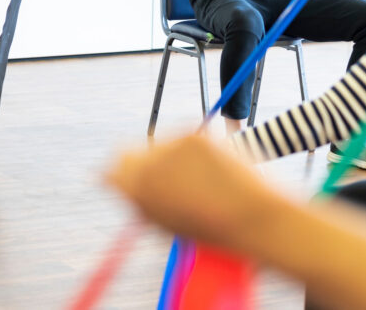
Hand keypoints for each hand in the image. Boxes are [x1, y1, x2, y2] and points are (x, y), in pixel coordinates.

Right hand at [106, 133, 274, 246]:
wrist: (253, 217)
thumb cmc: (214, 231)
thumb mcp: (168, 225)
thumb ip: (144, 205)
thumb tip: (131, 189)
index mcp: (136, 195)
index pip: (112, 172)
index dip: (123, 175)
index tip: (134, 178)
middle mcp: (145, 168)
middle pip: (127, 150)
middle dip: (143, 160)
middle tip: (167, 173)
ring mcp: (168, 148)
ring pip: (160, 142)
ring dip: (172, 154)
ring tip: (202, 179)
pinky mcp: (192, 134)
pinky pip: (184, 135)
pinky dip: (195, 146)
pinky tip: (213, 166)